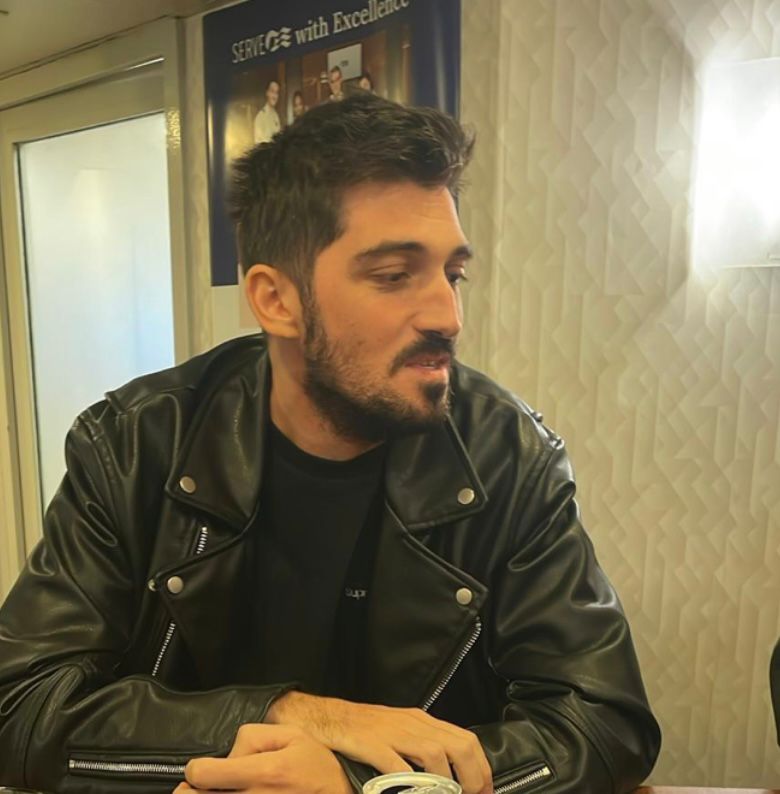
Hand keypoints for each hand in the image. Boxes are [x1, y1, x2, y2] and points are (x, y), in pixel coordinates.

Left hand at [171, 723, 350, 792]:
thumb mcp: (292, 735)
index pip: (203, 774)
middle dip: (189, 791)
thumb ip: (254, 735)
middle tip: (198, 786)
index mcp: (262, 772)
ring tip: (213, 791)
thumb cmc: (315, 766)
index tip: (201, 767)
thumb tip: (228, 755)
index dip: (195, 769)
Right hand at [267, 693, 492, 793]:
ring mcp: (392, 732)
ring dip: (446, 782)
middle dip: (473, 777)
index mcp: (421, 721)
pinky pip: (396, 763)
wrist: (324, 718)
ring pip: (434, 752)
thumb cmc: (362, 730)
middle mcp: (412, 723)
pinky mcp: (371, 743)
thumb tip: (450, 776)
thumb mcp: (399, 732)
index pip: (466, 739)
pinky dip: (409, 782)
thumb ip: (422, 750)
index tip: (484, 792)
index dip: (481, 769)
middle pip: (458, 745)